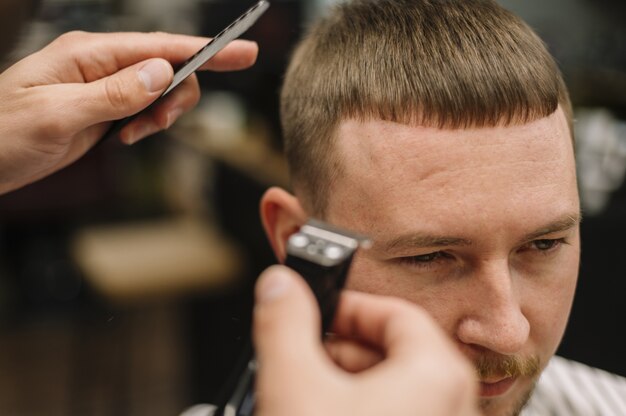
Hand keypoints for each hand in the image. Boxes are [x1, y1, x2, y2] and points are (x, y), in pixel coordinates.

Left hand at [0, 31, 257, 193]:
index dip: (207, 50)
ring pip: (160, 91)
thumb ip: (115, 94)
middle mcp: (101, 64)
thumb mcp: (59, 115)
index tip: (245, 52)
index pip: (161, 47)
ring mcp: (104, 86)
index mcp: (89, 53)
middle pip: (168, 68)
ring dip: (161, 115)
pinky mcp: (105, 108)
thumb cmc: (4, 132)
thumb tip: (162, 73)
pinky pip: (145, 109)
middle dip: (178, 97)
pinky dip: (148, 124)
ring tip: (132, 136)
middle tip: (157, 125)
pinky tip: (127, 137)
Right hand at [252, 266, 478, 415]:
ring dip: (347, 382)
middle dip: (341, 349)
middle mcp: (456, 403)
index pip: (394, 312)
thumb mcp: (294, 385)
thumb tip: (278, 286)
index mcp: (437, 375)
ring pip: (396, 386)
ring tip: (309, 394)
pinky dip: (362, 407)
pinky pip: (400, 412)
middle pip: (395, 350)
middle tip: (304, 356)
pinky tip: (327, 413)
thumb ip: (283, 323)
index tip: (315, 315)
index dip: (345, 308)